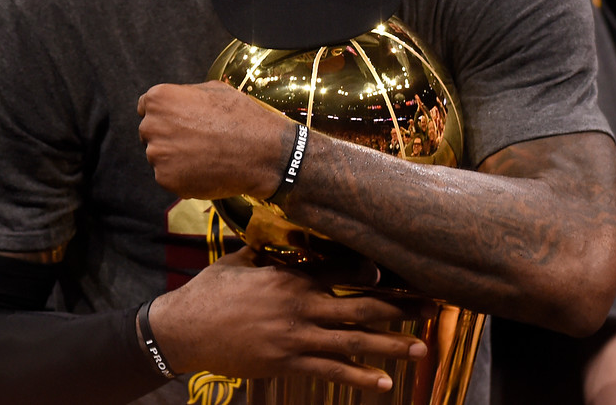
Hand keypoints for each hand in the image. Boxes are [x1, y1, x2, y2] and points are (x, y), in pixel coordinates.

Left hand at [137, 81, 289, 199]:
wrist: (261, 152)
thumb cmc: (241, 117)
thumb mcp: (214, 90)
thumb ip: (186, 94)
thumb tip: (178, 101)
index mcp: (160, 98)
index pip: (146, 107)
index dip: (164, 115)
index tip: (178, 122)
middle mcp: (152, 125)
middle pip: (150, 133)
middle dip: (167, 136)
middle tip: (196, 141)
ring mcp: (157, 154)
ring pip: (159, 156)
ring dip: (175, 158)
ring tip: (205, 155)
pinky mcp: (166, 179)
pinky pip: (169, 177)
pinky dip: (183, 176)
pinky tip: (205, 169)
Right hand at [151, 248, 430, 390]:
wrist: (183, 329)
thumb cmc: (209, 291)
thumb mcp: (239, 261)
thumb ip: (267, 250)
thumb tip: (280, 231)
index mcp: (291, 276)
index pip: (342, 270)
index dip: (374, 272)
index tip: (400, 271)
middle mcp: (300, 305)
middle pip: (360, 306)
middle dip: (398, 307)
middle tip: (432, 305)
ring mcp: (295, 337)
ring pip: (353, 341)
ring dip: (390, 345)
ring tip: (422, 348)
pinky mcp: (286, 363)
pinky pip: (329, 371)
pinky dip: (358, 378)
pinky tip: (384, 384)